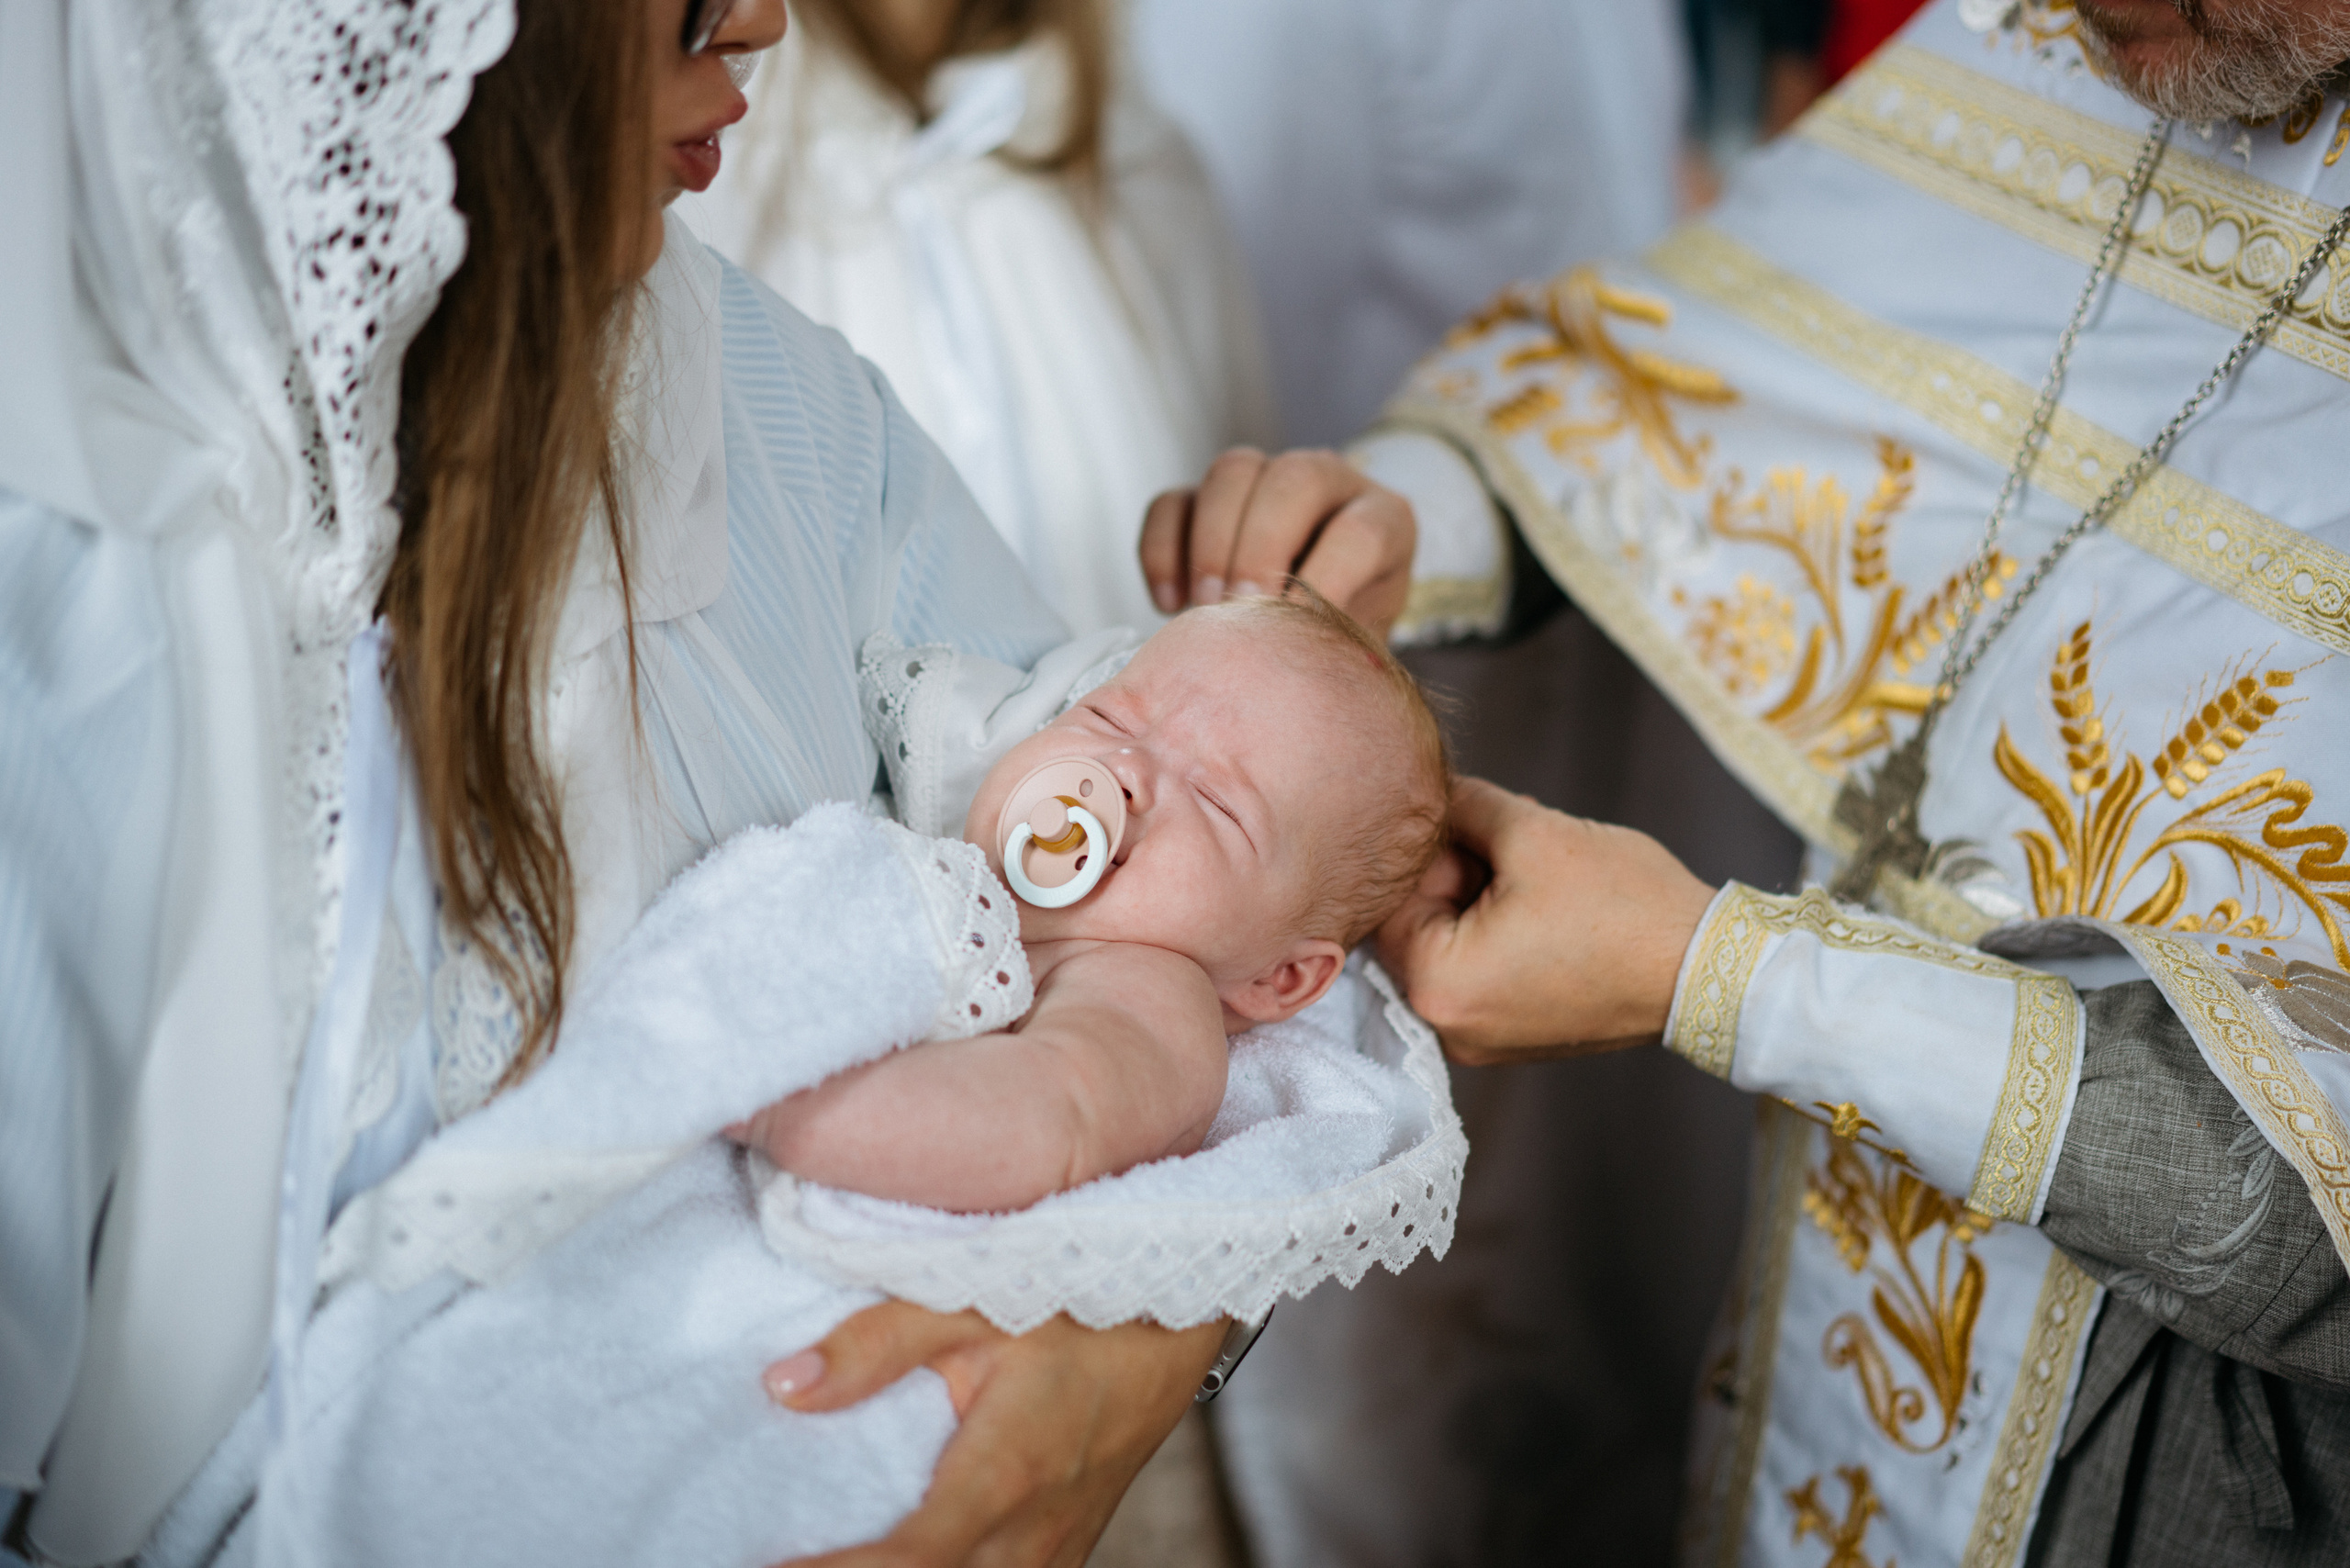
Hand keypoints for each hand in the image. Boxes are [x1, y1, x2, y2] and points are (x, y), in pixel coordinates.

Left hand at [768, 1301, 1226, 1566]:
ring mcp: (1056, 1546)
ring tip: (836, 1555)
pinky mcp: (1066, 1544)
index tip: (770, 1567)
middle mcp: (1035, 1529)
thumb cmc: (1079, 1295)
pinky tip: (909, 1556)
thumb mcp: (973, 1297)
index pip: (907, 1562)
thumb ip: (877, 1342)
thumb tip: (784, 1386)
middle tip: (782, 1559)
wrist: (1181, 1310)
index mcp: (1006, 1473)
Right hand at [1138, 447, 1414, 637]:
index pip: (1361, 531)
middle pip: (1293, 480)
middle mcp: (1327, 482)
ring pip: (1232, 472)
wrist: (1311, 624)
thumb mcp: (1360, 646)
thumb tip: (1301, 683)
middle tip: (1240, 609)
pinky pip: (1171, 502)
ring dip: (1211, 542)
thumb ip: (1342, 653)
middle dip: (1261, 547)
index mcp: (1383, 519)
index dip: (1328, 578)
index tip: (1297, 626)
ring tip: (1204, 608)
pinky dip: (1162, 551)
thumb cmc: (1345, 638)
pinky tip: (1169, 604)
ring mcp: (1263, 480)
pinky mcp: (1203, 497)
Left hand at [1376, 777, 1717, 1064]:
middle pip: (1417, 929)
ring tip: (1532, 872)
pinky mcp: (1516, 1037)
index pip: (1389, 903)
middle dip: (1454, 876)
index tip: (1470, 825)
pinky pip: (1483, 975)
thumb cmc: (1623, 906)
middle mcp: (1448, 1029)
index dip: (1427, 851)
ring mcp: (1483, 1041)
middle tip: (1505, 842)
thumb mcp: (1530, 832)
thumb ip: (1463, 807)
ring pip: (1452, 948)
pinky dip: (1500, 935)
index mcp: (1436, 986)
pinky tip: (1545, 906)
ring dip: (1479, 901)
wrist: (1707, 971)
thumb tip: (1434, 791)